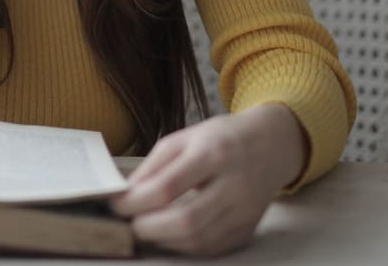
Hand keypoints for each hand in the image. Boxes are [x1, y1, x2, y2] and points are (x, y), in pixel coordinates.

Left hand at [112, 103, 306, 256]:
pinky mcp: (248, 229)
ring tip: (144, 230)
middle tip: (128, 225)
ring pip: (199, 240)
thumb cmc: (222, 138)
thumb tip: (127, 195)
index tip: (116, 205)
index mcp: (214, 153)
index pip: (169, 186)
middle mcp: (234, 185)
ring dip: (164, 240)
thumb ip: (155, 166)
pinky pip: (212, 248)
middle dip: (149, 228)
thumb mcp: (184, 137)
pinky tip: (169, 236)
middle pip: (186, 221)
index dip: (136, 201)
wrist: (272, 145)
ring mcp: (245, 212)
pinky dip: (184, 246)